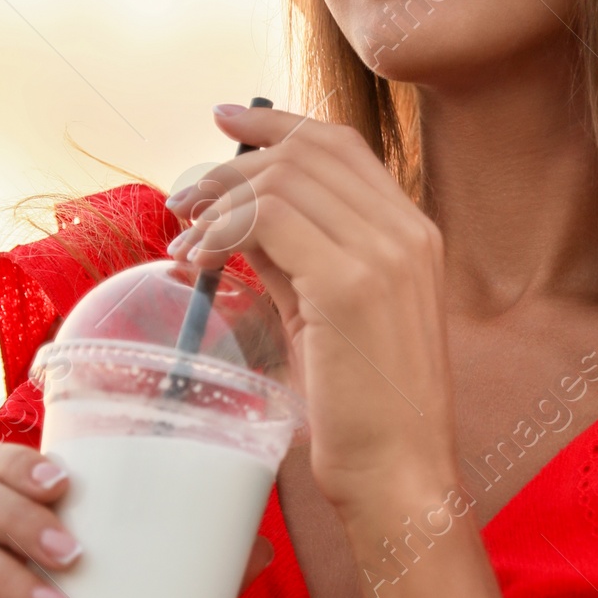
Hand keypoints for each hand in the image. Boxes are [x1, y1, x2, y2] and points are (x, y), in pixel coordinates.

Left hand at [166, 105, 459, 529]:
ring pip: (283, 178)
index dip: (278, 123)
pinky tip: (199, 261)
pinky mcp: (350, 284)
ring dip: (218, 199)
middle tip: (183, 202)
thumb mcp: (329, 318)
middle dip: (231, 166)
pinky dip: (222, 229)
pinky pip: (269, 218)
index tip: (226, 121)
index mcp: (414, 236)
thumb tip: (237, 224)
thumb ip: (295, 262)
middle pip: (308, 151)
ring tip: (184, 240)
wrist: (401, 477)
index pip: (341, 146)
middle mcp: (408, 233)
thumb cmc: (366, 415)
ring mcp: (385, 254)